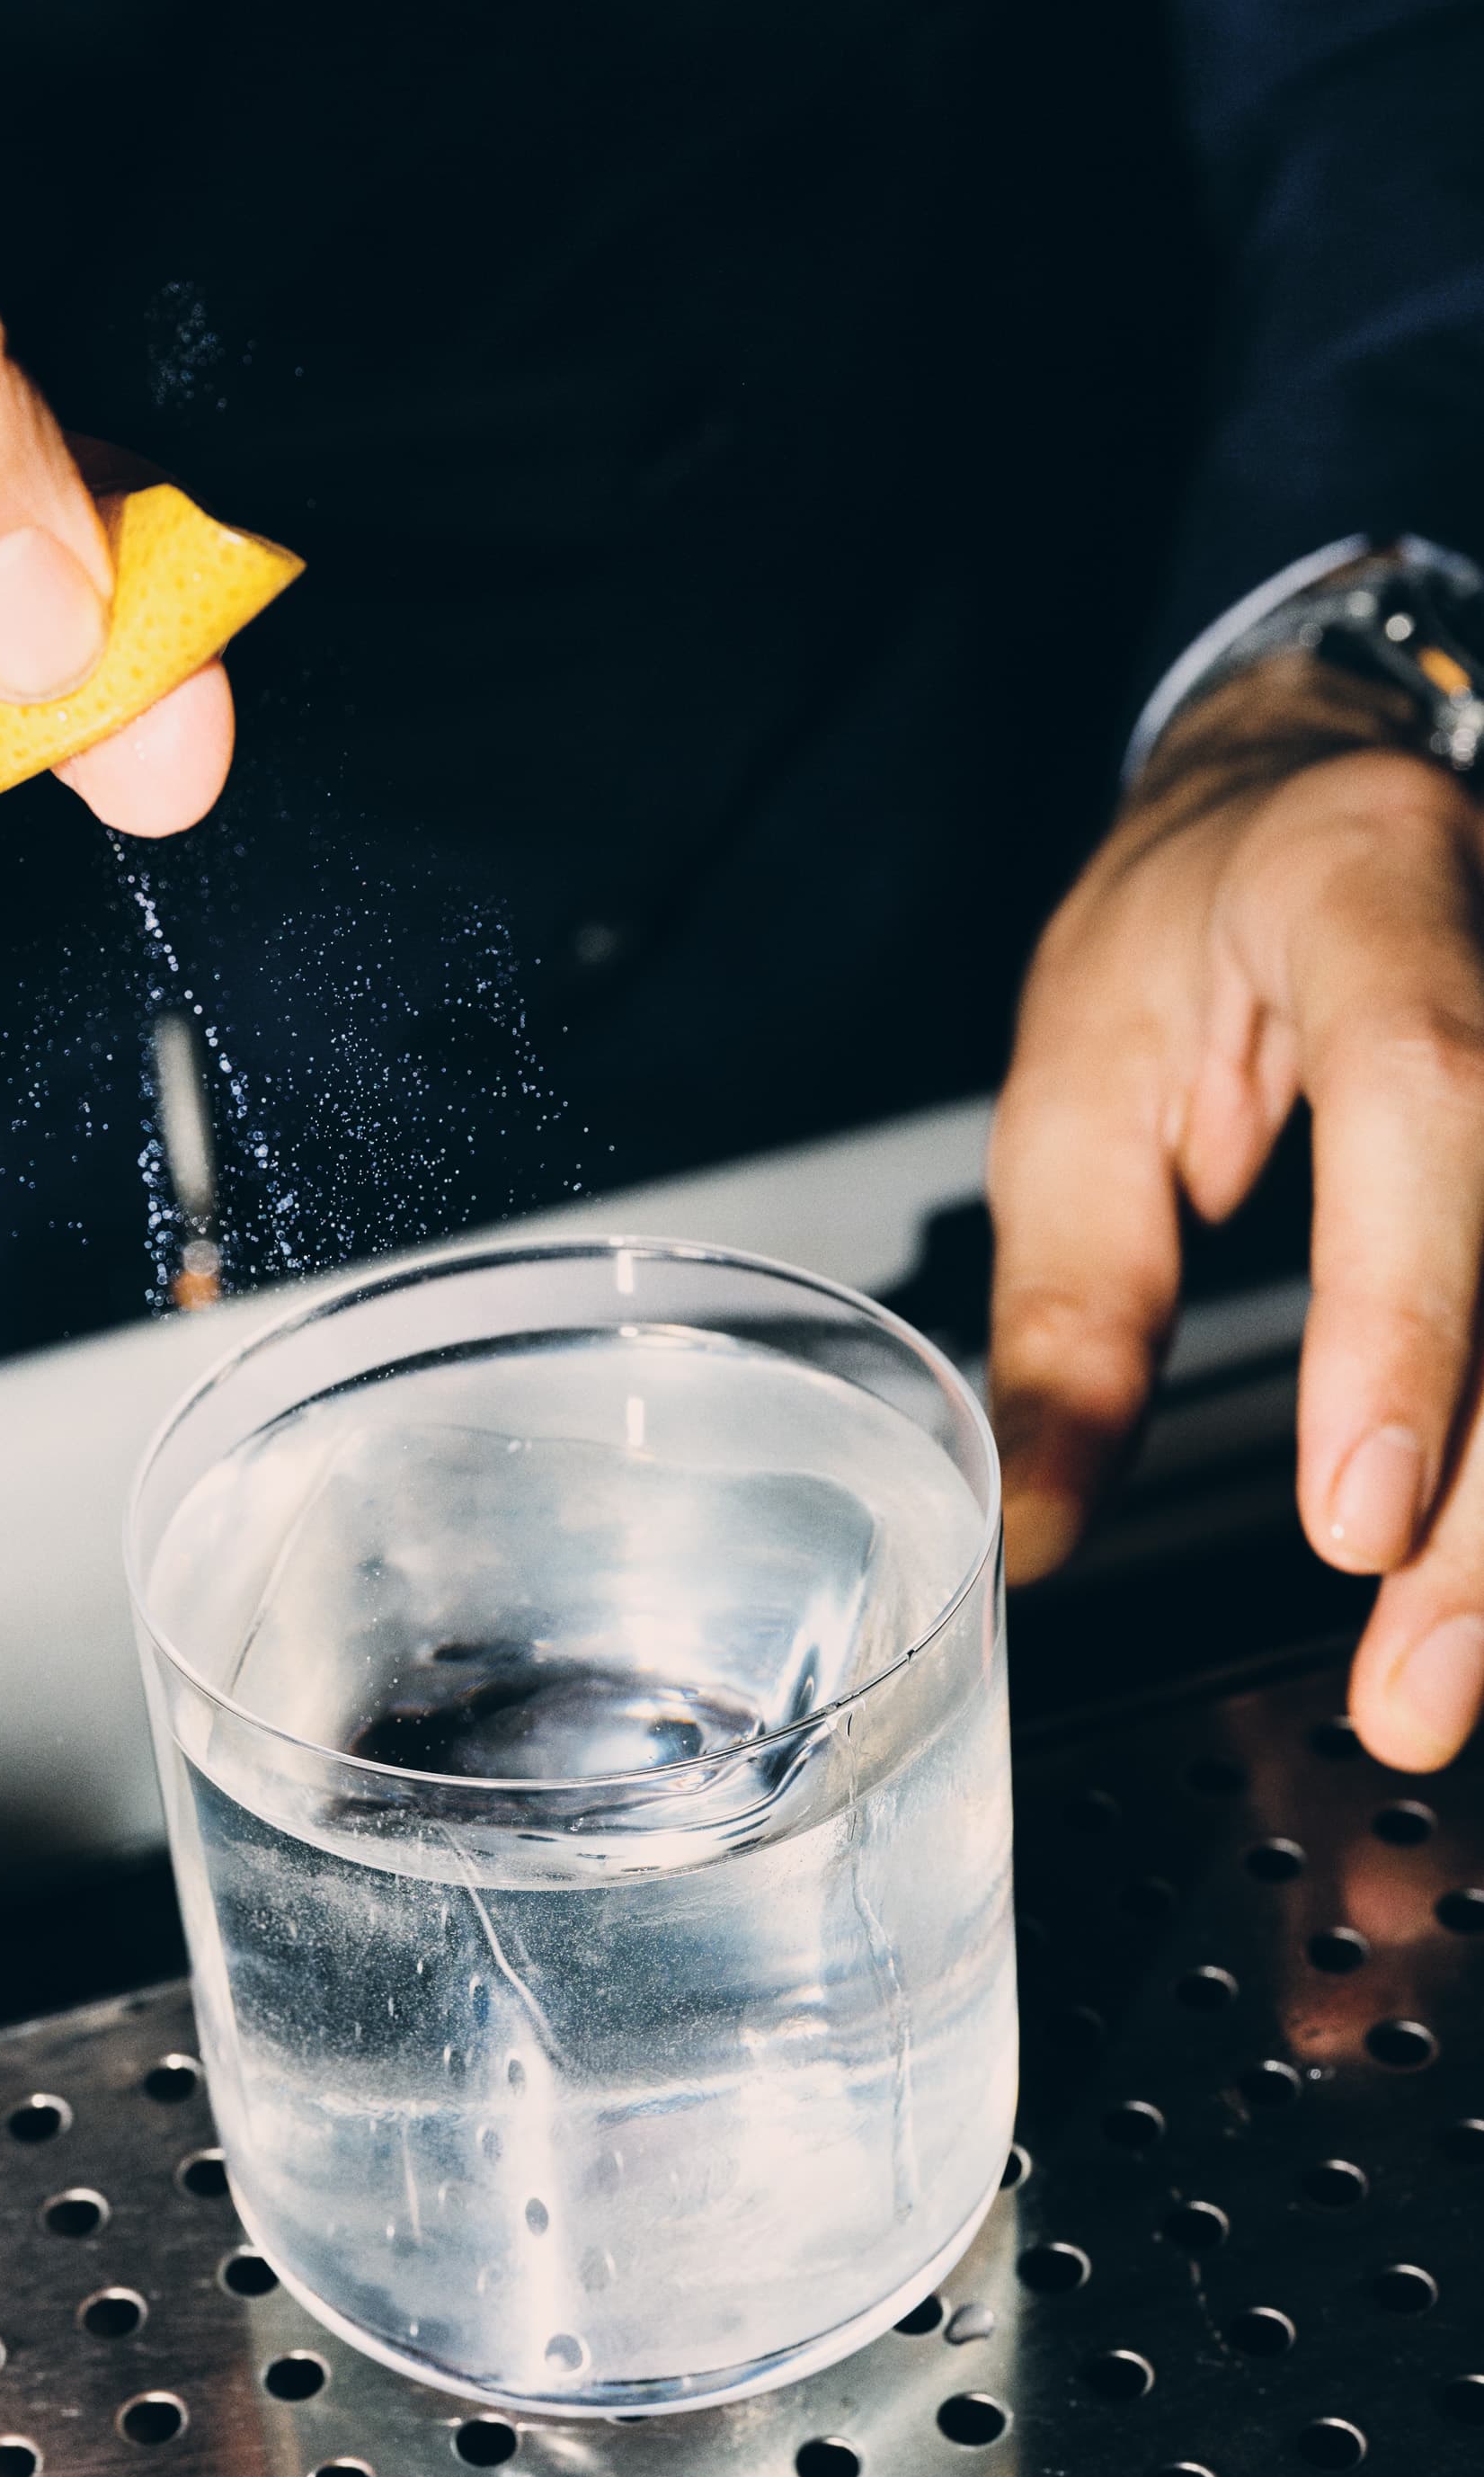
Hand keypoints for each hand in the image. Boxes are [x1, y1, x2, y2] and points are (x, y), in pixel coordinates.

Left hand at [990, 656, 1483, 1770]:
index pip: (1430, 1098)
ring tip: (1440, 1682)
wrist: (1326, 790)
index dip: (1409, 1316)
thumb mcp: (1080, 1079)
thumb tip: (1036, 1526)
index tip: (1359, 1513)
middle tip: (1414, 1687)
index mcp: (1367, 893)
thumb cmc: (1193, 921)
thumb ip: (1072, 1306)